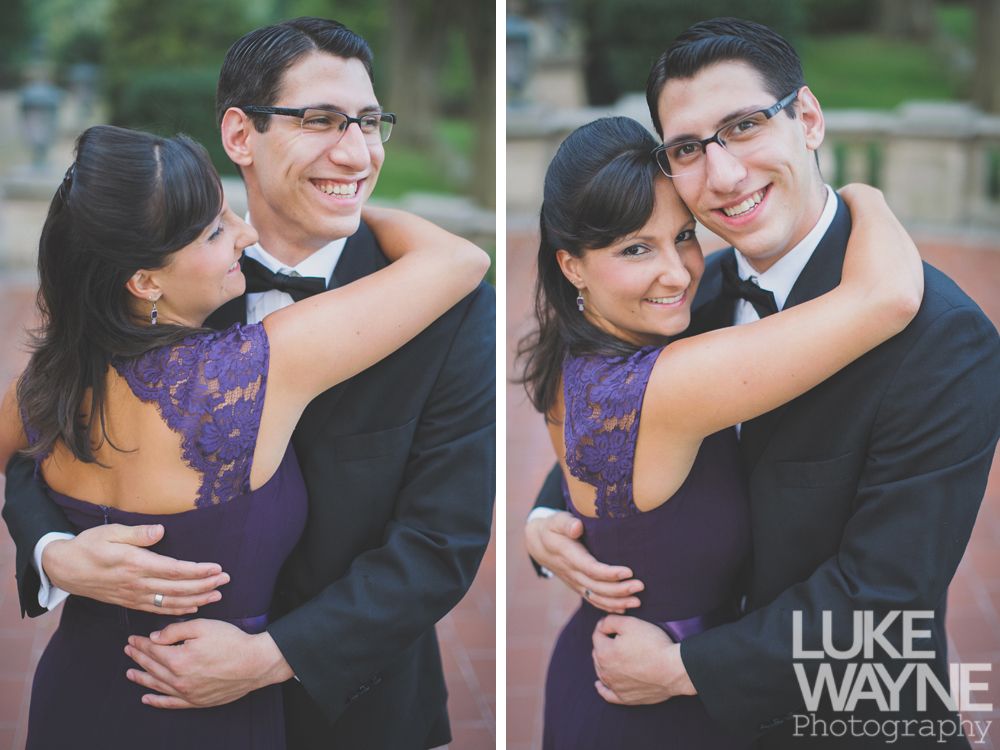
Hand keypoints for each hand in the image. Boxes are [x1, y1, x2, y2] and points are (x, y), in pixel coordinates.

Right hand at [42, 524, 228, 614]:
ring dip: (196, 599)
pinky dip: (177, 610)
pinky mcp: (129, 602)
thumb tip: (161, 531)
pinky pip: (158, 609)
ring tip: (217, 595)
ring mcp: (133, 595)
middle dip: (204, 585)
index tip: (217, 568)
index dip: (197, 571)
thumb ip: (137, 534)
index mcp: (135, 564)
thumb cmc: (89, 545)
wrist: (64, 569)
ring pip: (170, 602)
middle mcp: (136, 583)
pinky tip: (193, 607)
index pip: (173, 570)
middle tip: (226, 580)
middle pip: (177, 588)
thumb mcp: (110, 532)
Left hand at [124, 619, 293, 708]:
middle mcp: (178, 679)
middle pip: (153, 667)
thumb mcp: (203, 626)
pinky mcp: (196, 701)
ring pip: (157, 686)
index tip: (132, 639)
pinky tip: (147, 698)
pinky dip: (157, 701)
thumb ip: (175, 631)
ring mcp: (186, 693)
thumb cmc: (231, 642)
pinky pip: (171, 703)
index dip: (141, 643)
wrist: (254, 663)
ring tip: (130, 672)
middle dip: (139, 657)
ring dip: (142, 677)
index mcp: (178, 659)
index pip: (153, 650)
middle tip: (128, 650)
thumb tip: (154, 638)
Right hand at [525, 511, 642, 612]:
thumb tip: (577, 527)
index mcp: (568, 555)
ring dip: (617, 602)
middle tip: (640, 587)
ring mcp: (574, 582)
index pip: (590, 568)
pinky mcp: (577, 586)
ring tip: (637, 601)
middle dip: (619, 590)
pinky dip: (608, 606)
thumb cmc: (552, 527)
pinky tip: (624, 608)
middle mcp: (571, 572)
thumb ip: (566, 523)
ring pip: (595, 597)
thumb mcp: (556, 520)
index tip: (628, 572)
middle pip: (596, 586)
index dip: (609, 573)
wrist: (538, 543)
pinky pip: (592, 600)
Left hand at [591, 615, 694, 704]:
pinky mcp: (626, 698)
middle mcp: (605, 672)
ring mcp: (615, 686)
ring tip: (612, 655)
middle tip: (619, 638)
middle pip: (598, 654)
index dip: (606, 627)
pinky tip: (599, 685)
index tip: (616, 624)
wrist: (673, 669)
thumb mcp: (630, 623)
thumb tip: (601, 625)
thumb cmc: (653, 645)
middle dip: (604, 644)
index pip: (597, 635)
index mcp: (603, 653)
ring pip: (601, 672)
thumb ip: (610, 621)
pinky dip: (602, 689)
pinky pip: (608, 694)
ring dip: (604, 662)